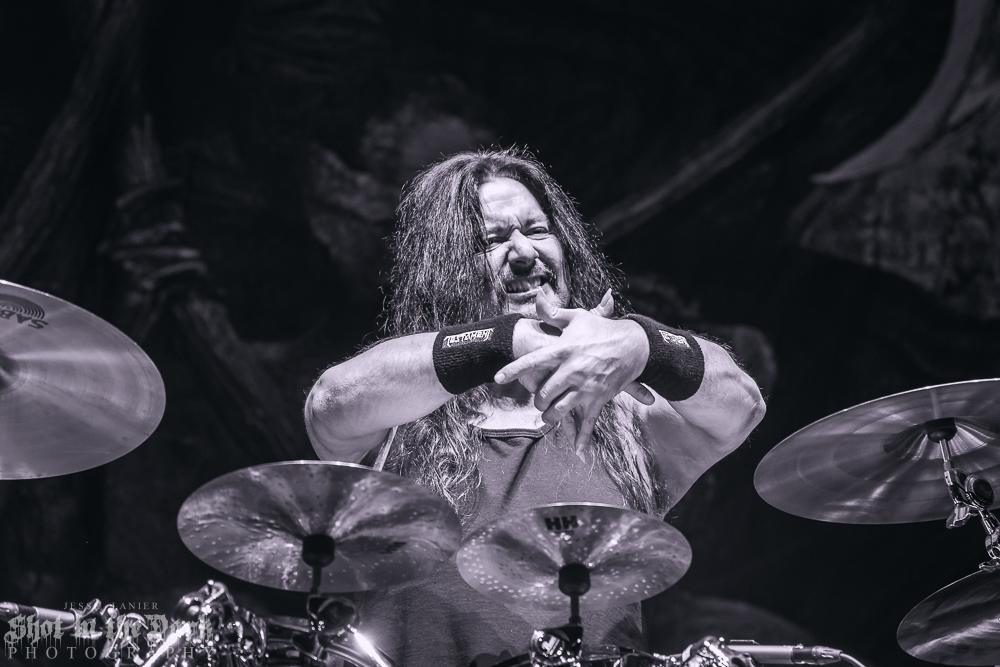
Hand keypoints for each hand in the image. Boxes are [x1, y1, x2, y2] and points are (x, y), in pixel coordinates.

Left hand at [496, 291, 652, 448]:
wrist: (635, 345)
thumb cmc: (602, 330)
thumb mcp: (578, 319)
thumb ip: (554, 314)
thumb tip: (537, 299)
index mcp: (563, 351)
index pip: (532, 361)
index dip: (513, 370)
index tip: (498, 378)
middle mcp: (572, 371)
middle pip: (544, 394)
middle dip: (537, 400)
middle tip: (538, 399)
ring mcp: (585, 388)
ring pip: (559, 411)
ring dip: (549, 417)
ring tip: (547, 416)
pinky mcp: (598, 400)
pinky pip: (588, 424)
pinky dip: (583, 440)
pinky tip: (578, 452)